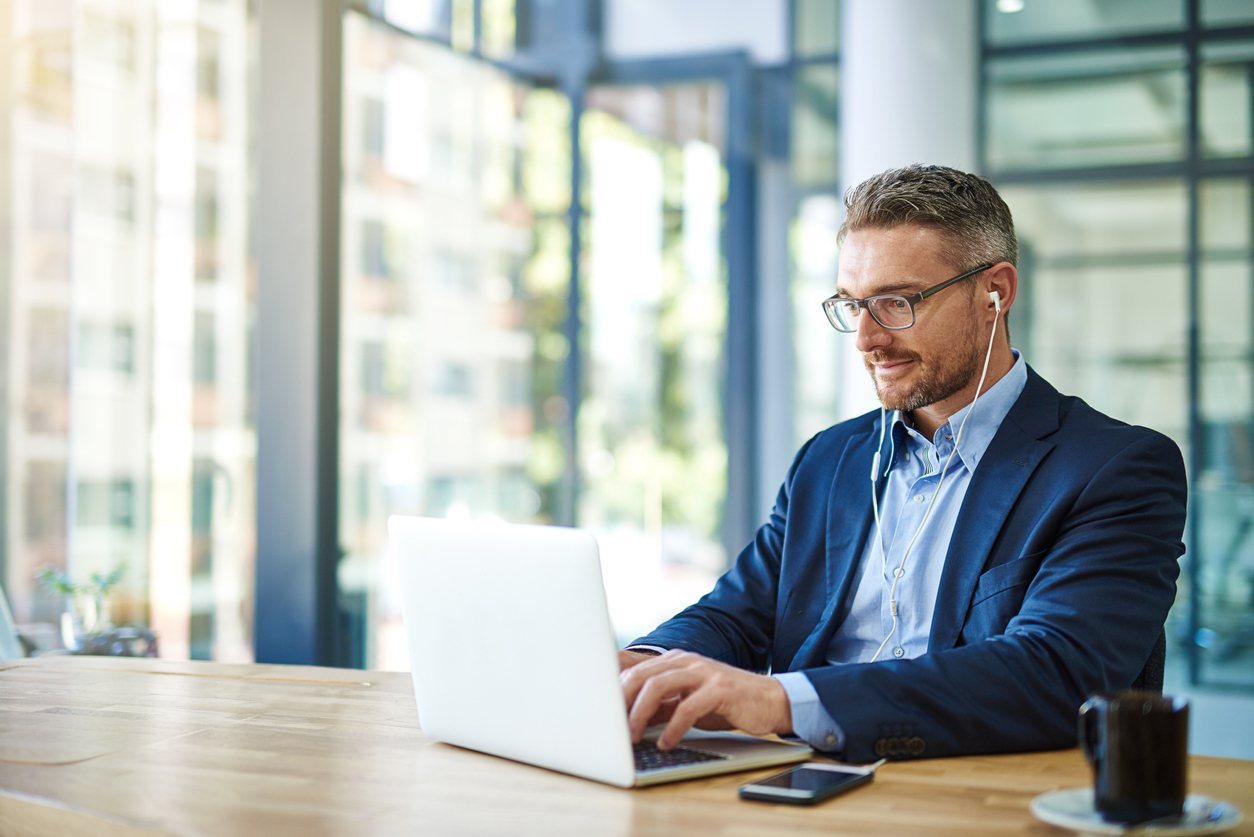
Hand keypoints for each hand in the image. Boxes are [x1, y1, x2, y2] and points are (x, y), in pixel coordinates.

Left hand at [619, 649, 792, 750]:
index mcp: (675, 661)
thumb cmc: (726, 703)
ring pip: (659, 686)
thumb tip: (628, 720)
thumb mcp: (688, 702)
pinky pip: (688, 706)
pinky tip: (666, 742)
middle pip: (641, 674)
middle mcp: (687, 661)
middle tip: (611, 729)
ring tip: (632, 737)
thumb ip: (662, 705)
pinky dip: (672, 726)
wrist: (770, 701)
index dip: (614, 690)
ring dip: (640, 713)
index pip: (635, 670)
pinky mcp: (721, 688)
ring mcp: (704, 673)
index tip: (600, 713)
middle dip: (622, 702)